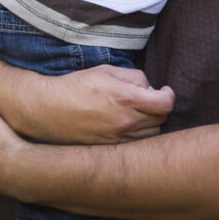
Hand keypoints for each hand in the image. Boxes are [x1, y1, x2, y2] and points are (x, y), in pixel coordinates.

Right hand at [28, 64, 174, 143]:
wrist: (49, 110)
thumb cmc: (76, 86)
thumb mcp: (106, 71)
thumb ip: (133, 76)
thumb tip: (149, 86)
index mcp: (126, 98)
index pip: (165, 103)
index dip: (169, 95)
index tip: (164, 91)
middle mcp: (126, 121)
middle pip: (161, 119)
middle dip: (159, 107)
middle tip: (148, 99)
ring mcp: (119, 138)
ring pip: (152, 134)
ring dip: (150, 122)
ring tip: (137, 112)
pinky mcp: (111, 148)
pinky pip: (137, 144)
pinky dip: (138, 134)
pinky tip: (127, 124)